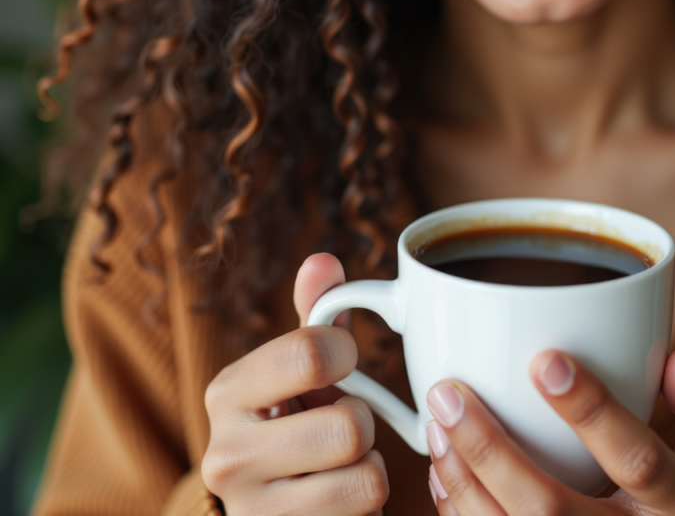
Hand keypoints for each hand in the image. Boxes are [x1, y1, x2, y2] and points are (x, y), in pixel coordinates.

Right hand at [202, 253, 388, 514]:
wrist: (269, 509)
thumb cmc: (294, 425)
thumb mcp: (299, 371)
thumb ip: (316, 314)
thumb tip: (324, 261)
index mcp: (227, 393)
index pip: (311, 353)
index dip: (348, 355)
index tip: (342, 365)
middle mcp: (227, 454)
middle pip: (349, 426)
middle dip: (362, 424)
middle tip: (340, 430)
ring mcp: (253, 509)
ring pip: (366, 475)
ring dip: (369, 467)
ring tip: (340, 465)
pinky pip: (367, 509)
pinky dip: (368, 503)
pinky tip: (340, 499)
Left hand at [425, 349, 674, 515]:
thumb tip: (674, 360)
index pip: (637, 459)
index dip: (591, 411)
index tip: (545, 359)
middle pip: (551, 509)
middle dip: (490, 452)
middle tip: (449, 395)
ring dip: (465, 483)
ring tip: (435, 427)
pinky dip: (465, 515)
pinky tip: (445, 474)